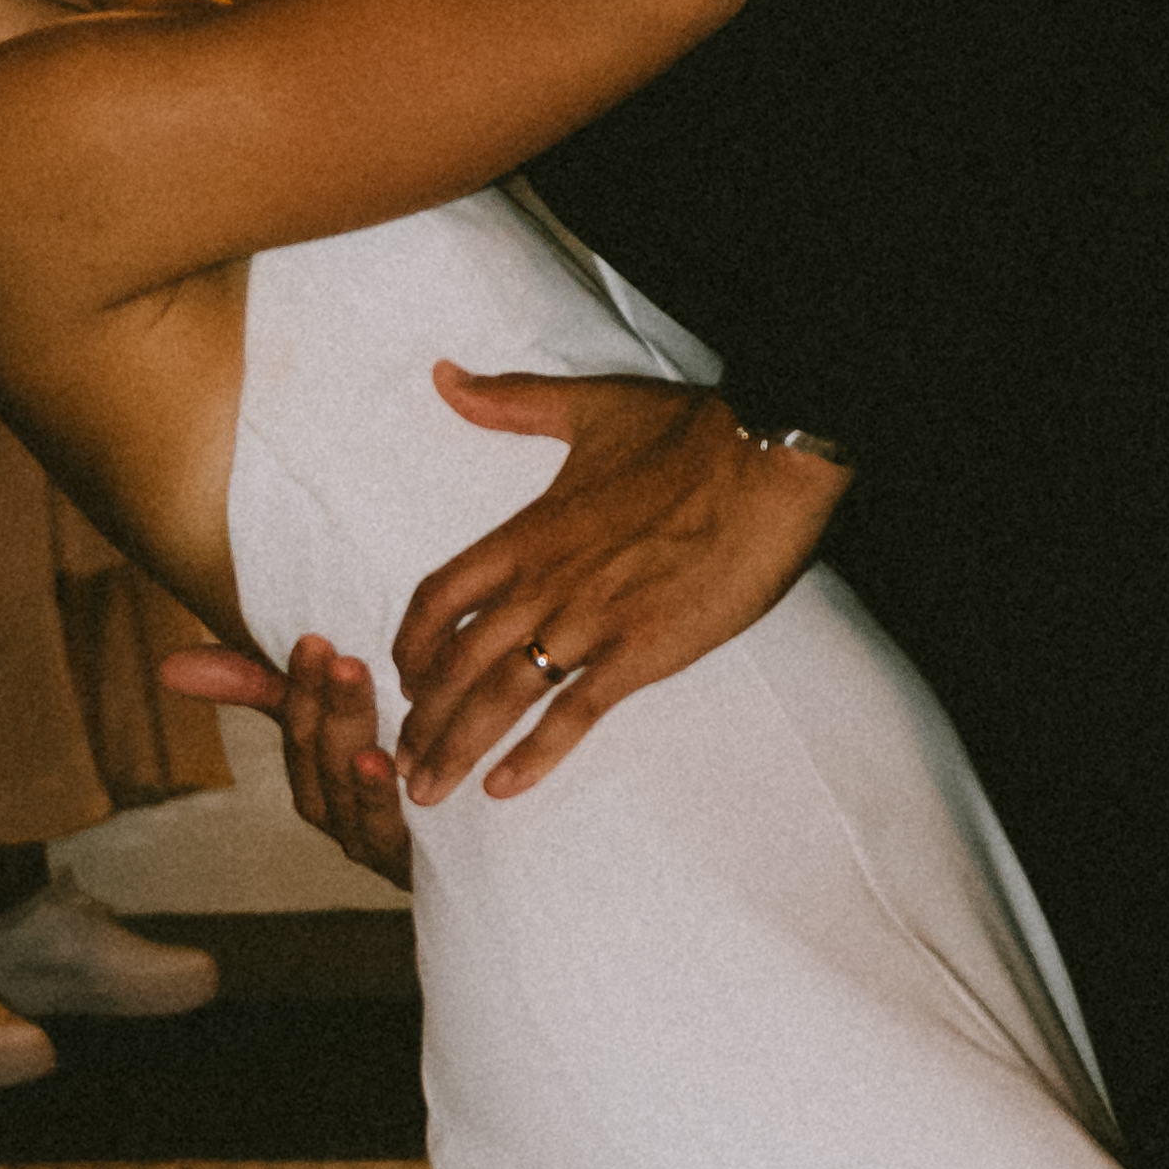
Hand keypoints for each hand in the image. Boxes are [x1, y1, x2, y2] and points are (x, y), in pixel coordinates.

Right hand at [156, 628, 416, 890]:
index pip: (294, 731)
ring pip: (347, 797)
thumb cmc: (401, 765)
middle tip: (339, 657)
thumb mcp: (341, 717)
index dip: (296, 688)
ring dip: (350, 743)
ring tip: (358, 700)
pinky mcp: (414, 866)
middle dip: (323, 708)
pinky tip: (388, 764)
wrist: (483, 840)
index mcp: (316, 777)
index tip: (313, 641)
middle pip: (318, 763)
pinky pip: (391, 837)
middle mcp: (337, 816)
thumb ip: (266, 687)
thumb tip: (169, 666)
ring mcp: (373, 844)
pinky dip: (382, 801)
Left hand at [388, 370, 847, 802]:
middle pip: (454, 663)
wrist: (768, 459)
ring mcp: (589, 623)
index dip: (411, 644)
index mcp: (528, 533)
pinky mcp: (640, 653)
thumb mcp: (588, 407)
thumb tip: (444, 376)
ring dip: (456, 747)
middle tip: (400, 762)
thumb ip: (508, 402)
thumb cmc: (689, 431)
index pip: (439, 597)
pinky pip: (573, 715)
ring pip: (499, 697)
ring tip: (429, 792)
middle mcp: (544, 584)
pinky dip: (535, 756)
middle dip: (420, 718)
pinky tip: (506, 788)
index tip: (403, 676)